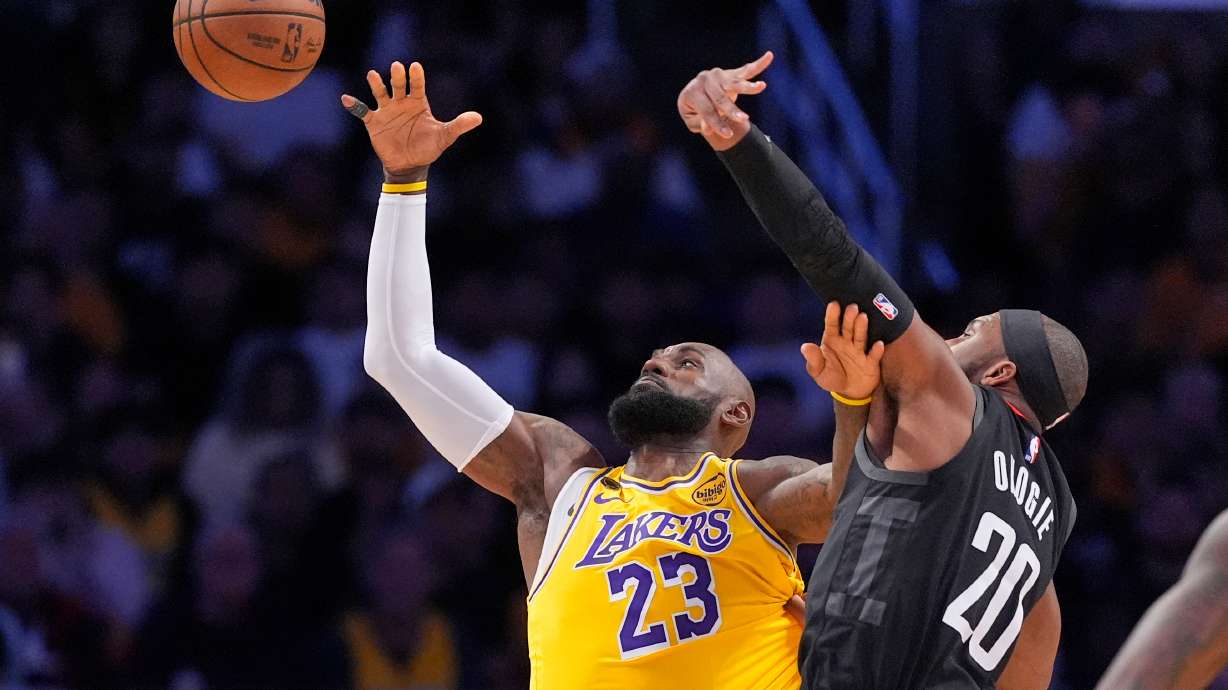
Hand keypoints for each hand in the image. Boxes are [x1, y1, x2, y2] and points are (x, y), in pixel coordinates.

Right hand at [341, 61, 482, 181]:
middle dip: (397, 77)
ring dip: (377, 85)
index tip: (415, 67)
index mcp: (418, 103)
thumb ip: (459, 125)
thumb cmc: (428, 147)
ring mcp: (387, 111)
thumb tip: (478, 118)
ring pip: (380, 93)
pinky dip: (354, 105)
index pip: (417, 86)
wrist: (410, 165)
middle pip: (398, 86)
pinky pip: (362, 111)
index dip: (416, 77)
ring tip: (373, 75)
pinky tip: (347, 99)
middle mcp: (401, 103)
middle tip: (397, 67)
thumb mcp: (445, 136)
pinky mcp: (374, 122)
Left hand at [677, 51, 772, 150]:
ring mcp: (718, 75)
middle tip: (744, 119)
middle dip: (732, 109)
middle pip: (720, 97)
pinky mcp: (731, 74)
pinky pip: (746, 70)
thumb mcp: (692, 120)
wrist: (695, 94)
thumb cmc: (695, 111)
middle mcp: (704, 80)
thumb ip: (700, 124)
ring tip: (761, 86)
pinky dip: (758, 64)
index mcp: (692, 92)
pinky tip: (769, 56)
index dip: (716, 123)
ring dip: (748, 87)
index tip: (728, 135)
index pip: (706, 110)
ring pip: (734, 83)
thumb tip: (709, 128)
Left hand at [801, 302, 885, 401]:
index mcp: (832, 341)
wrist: (850, 392)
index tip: (833, 304)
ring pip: (860, 337)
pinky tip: (878, 344)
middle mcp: (847, 342)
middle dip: (849, 318)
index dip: (832, 315)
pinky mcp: (870, 363)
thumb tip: (805, 347)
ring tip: (862, 317)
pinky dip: (876, 350)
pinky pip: (873, 356)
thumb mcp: (818, 372)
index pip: (831, 325)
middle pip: (848, 328)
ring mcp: (859, 351)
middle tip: (852, 307)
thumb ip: (813, 360)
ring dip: (861, 328)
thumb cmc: (831, 377)